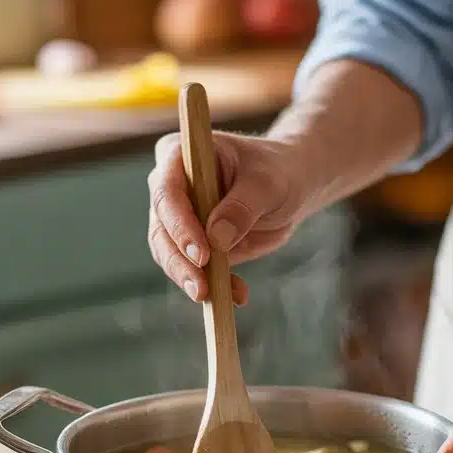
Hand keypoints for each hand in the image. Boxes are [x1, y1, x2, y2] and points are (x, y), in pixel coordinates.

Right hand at [147, 131, 305, 303]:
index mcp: (181, 155)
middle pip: (161, 229)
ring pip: (170, 255)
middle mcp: (171, 186)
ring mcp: (179, 218)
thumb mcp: (267, 183)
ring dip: (192, 279)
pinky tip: (237, 294)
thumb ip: (243, 206)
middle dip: (180, 262)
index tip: (201, 254)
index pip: (167, 192)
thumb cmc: (278, 171)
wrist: (291, 186)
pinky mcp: (193, 244)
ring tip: (218, 297)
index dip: (179, 225)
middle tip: (201, 289)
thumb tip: (217, 238)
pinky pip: (194, 270)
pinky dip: (213, 286)